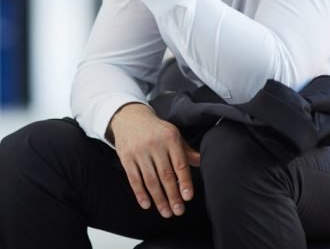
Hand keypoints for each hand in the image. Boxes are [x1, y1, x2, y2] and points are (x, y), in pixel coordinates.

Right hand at [108, 103, 200, 217]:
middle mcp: (154, 144)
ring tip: (166, 212)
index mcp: (170, 138)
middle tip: (178, 211)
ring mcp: (139, 151)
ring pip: (150, 180)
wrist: (129, 117)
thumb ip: (186, 151)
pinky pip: (134, 178)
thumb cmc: (156, 130)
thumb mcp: (173, 135)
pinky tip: (146, 204)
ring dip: (158, 199)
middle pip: (165, 175)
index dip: (184, 182)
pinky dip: (140, 193)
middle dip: (173, 196)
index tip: (187, 197)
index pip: (179, 164)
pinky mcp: (126, 157)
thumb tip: (203, 162)